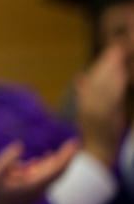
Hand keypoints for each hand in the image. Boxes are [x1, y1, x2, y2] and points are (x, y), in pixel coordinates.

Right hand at [0, 139, 78, 203]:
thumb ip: (6, 160)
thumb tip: (20, 145)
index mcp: (34, 186)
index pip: (58, 169)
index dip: (68, 155)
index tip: (75, 142)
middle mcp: (37, 190)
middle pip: (56, 171)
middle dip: (64, 156)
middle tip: (73, 143)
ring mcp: (31, 192)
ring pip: (47, 176)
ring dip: (52, 163)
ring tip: (53, 153)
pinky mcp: (24, 194)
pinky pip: (36, 180)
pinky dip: (38, 169)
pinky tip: (33, 163)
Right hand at [75, 45, 127, 166]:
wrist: (96, 154)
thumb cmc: (95, 134)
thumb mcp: (89, 112)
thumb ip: (86, 94)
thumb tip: (80, 78)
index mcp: (85, 103)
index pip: (92, 79)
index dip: (101, 65)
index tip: (109, 52)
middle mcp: (88, 105)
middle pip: (98, 79)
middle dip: (107, 64)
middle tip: (115, 49)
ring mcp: (96, 111)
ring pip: (103, 86)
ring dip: (111, 71)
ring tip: (118, 57)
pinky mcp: (104, 117)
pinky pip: (111, 98)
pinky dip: (116, 86)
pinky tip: (122, 75)